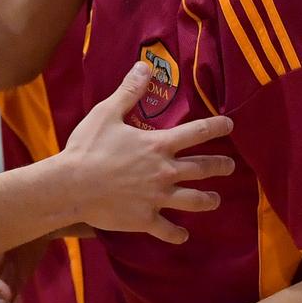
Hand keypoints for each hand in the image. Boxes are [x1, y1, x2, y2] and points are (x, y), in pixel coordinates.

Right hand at [58, 64, 234, 243]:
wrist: (71, 185)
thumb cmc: (87, 148)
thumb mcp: (107, 113)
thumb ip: (129, 91)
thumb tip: (144, 66)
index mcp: (158, 145)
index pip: (197, 132)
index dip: (217, 127)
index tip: (230, 125)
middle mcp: (164, 172)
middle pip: (202, 169)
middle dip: (220, 166)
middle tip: (230, 167)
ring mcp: (157, 198)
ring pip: (193, 201)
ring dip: (208, 201)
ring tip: (216, 201)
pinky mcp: (145, 219)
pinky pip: (167, 230)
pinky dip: (177, 235)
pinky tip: (183, 236)